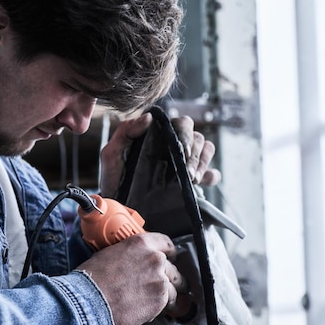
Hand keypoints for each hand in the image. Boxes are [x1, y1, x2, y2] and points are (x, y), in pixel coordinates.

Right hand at [76, 232, 181, 324]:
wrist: (90, 301)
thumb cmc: (93, 280)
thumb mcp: (109, 254)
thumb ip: (128, 255)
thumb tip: (131, 261)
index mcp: (142, 244)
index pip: (166, 243)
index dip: (169, 252)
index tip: (170, 257)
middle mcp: (155, 259)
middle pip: (172, 267)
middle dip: (168, 276)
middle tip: (161, 282)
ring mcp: (160, 280)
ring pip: (174, 286)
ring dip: (168, 293)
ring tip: (159, 299)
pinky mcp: (160, 300)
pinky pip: (168, 303)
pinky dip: (161, 307)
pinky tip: (148, 308)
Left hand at [99, 113, 220, 197]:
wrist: (117, 206)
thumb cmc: (114, 178)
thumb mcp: (112, 153)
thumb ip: (126, 131)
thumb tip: (149, 118)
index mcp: (158, 135)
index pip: (182, 124)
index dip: (186, 135)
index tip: (181, 151)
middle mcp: (174, 146)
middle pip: (198, 138)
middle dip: (195, 154)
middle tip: (188, 172)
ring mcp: (184, 163)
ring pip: (207, 150)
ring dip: (203, 163)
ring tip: (192, 179)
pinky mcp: (191, 181)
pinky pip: (212, 173)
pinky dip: (211, 175)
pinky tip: (203, 182)